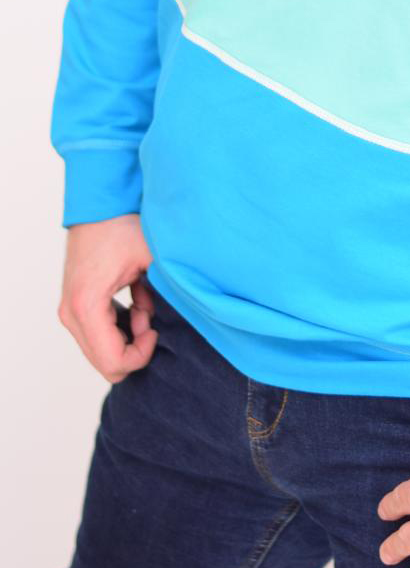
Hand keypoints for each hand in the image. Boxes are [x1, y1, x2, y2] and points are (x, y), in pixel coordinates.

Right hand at [57, 213, 157, 381]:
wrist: (101, 204)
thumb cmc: (124, 226)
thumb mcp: (152, 260)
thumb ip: (165, 296)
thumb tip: (182, 321)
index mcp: (87, 305)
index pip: (113, 361)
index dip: (142, 354)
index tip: (155, 327)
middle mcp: (71, 314)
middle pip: (106, 364)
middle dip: (135, 347)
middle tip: (150, 315)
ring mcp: (69, 312)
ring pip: (103, 352)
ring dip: (129, 335)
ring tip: (144, 303)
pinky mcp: (74, 307)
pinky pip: (100, 336)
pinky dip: (122, 326)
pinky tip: (136, 298)